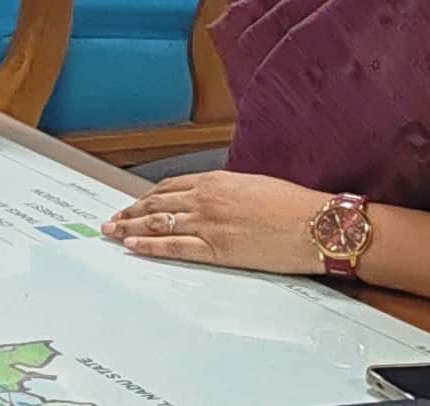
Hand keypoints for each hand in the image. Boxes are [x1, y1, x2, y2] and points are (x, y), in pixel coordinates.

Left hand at [101, 172, 331, 275]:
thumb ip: (229, 191)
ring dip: (130, 228)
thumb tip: (217, 199)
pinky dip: (149, 246)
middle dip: (130, 212)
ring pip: (158, 224)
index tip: (134, 202)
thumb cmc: (295, 206)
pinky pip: (173, 246)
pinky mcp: (216, 248)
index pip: (169, 187)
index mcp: (216, 181)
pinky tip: (133, 247)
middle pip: (156, 204)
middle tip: (112, 218)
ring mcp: (208, 223)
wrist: (317, 225)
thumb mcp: (256, 186)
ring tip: (112, 232)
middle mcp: (206, 199)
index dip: (147, 196)